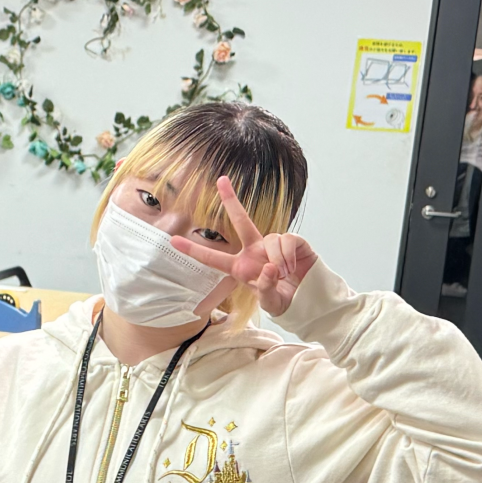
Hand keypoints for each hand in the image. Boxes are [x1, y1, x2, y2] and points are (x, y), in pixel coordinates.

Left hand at [167, 176, 317, 317]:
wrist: (309, 298)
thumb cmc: (284, 299)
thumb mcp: (270, 302)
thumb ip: (266, 289)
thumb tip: (268, 268)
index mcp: (240, 267)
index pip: (213, 258)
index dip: (193, 250)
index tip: (172, 241)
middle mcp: (254, 250)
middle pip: (240, 221)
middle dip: (232, 200)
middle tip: (221, 180)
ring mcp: (272, 243)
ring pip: (270, 240)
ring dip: (277, 261)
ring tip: (284, 275)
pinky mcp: (292, 240)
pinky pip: (286, 240)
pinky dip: (288, 256)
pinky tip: (293, 267)